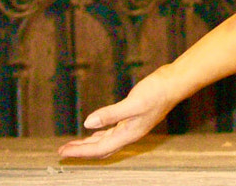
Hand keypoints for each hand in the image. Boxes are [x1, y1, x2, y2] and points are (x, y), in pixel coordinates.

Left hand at [56, 69, 177, 159]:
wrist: (173, 83)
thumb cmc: (157, 92)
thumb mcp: (133, 102)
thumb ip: (110, 114)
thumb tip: (88, 123)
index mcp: (129, 134)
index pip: (99, 149)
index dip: (80, 151)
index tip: (63, 152)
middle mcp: (129, 134)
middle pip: (100, 149)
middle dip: (81, 151)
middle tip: (62, 151)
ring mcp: (130, 127)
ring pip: (105, 142)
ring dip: (88, 144)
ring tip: (73, 144)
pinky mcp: (131, 119)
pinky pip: (110, 132)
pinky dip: (98, 134)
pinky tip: (93, 131)